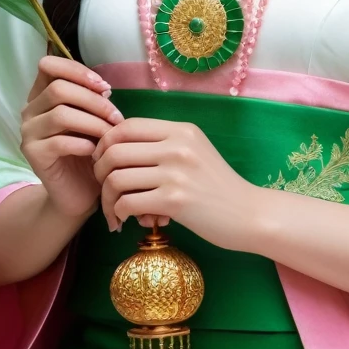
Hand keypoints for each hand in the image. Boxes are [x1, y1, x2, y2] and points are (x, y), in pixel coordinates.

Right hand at [20, 55, 121, 219]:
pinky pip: (59, 142)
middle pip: (58, 89)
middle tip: (116, 117)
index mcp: (41, 95)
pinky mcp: (33, 155)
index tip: (105, 87)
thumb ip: (91, 100)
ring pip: (60, 114)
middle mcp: (29, 111)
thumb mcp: (92, 119)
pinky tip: (96, 151)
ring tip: (110, 134)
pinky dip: (83, 143)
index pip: (48, 66)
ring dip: (93, 122)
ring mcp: (28, 133)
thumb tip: (104, 89)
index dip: (77, 70)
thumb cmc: (88, 151)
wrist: (77, 193)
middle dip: (93, 100)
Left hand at [92, 118, 257, 249]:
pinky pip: (127, 203)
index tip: (103, 162)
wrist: (249, 214)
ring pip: (116, 178)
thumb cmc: (218, 187)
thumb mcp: (195, 153)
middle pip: (114, 151)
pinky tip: (124, 222)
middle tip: (104, 190)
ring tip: (114, 212)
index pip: (127, 126)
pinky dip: (119, 214)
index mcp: (181, 130)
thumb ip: (163, 147)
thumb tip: (117, 150)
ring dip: (107, 199)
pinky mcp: (174, 200)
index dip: (105, 143)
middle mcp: (177, 146)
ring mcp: (176, 172)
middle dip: (99, 172)